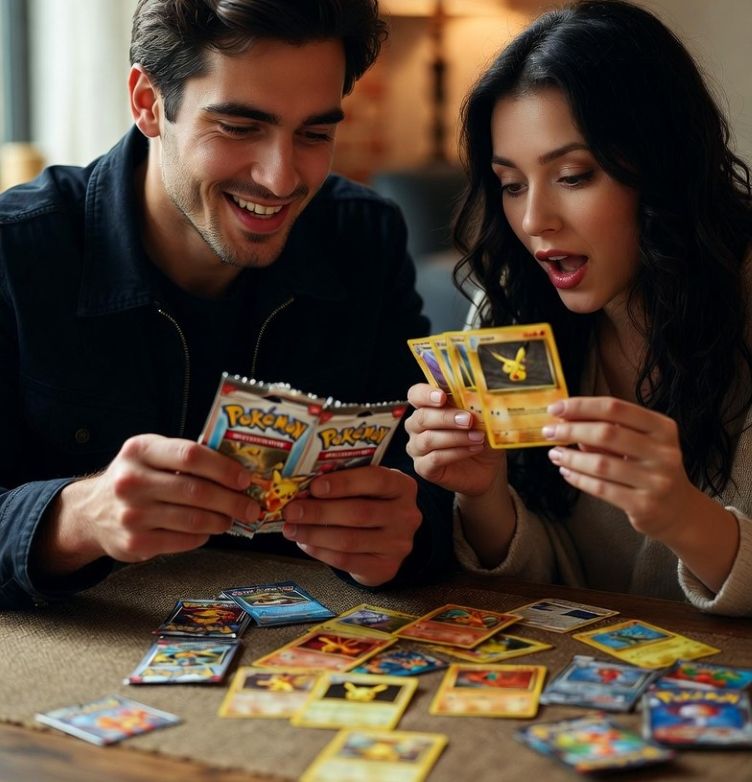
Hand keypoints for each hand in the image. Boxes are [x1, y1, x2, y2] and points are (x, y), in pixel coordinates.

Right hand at [36, 434, 260, 572]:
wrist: (91, 512)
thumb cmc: (137, 478)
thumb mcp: (151, 455)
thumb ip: (186, 457)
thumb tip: (239, 469)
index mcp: (140, 449)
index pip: (190, 455)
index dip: (223, 468)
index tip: (245, 478)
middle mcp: (132, 480)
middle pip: (197, 491)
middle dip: (232, 500)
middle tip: (251, 507)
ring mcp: (131, 514)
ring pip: (193, 519)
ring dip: (221, 520)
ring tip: (232, 518)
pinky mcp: (135, 543)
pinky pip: (183, 541)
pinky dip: (202, 536)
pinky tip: (208, 530)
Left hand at [280, 465, 420, 586]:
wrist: (390, 538)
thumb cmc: (371, 502)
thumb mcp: (368, 486)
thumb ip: (345, 482)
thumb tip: (303, 486)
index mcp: (403, 486)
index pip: (376, 480)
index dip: (344, 483)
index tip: (314, 486)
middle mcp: (407, 515)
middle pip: (359, 513)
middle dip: (319, 512)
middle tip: (291, 510)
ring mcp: (398, 544)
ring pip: (349, 540)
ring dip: (314, 534)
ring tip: (291, 528)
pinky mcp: (386, 568)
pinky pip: (347, 561)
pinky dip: (321, 552)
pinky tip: (304, 544)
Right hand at [405, 383, 504, 495]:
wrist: (487, 466)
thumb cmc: (480, 436)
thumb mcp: (481, 417)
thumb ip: (474, 404)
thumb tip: (477, 393)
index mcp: (426, 407)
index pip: (415, 395)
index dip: (425, 394)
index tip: (442, 397)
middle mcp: (417, 427)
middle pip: (421, 417)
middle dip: (446, 417)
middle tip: (469, 419)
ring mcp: (417, 448)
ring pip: (428, 439)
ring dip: (456, 437)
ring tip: (478, 437)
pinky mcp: (423, 467)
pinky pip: (434, 458)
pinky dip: (456, 452)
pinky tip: (473, 449)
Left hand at [544, 396, 694, 539]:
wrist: (679, 511)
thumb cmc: (650, 468)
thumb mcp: (638, 444)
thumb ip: (607, 430)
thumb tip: (564, 419)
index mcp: (662, 427)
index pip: (615, 408)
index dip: (582, 406)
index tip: (555, 408)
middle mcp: (664, 452)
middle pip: (606, 433)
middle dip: (571, 430)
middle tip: (548, 431)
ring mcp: (657, 480)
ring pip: (601, 464)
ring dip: (570, 457)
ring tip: (554, 454)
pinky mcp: (645, 505)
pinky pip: (601, 489)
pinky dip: (578, 478)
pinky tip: (566, 472)